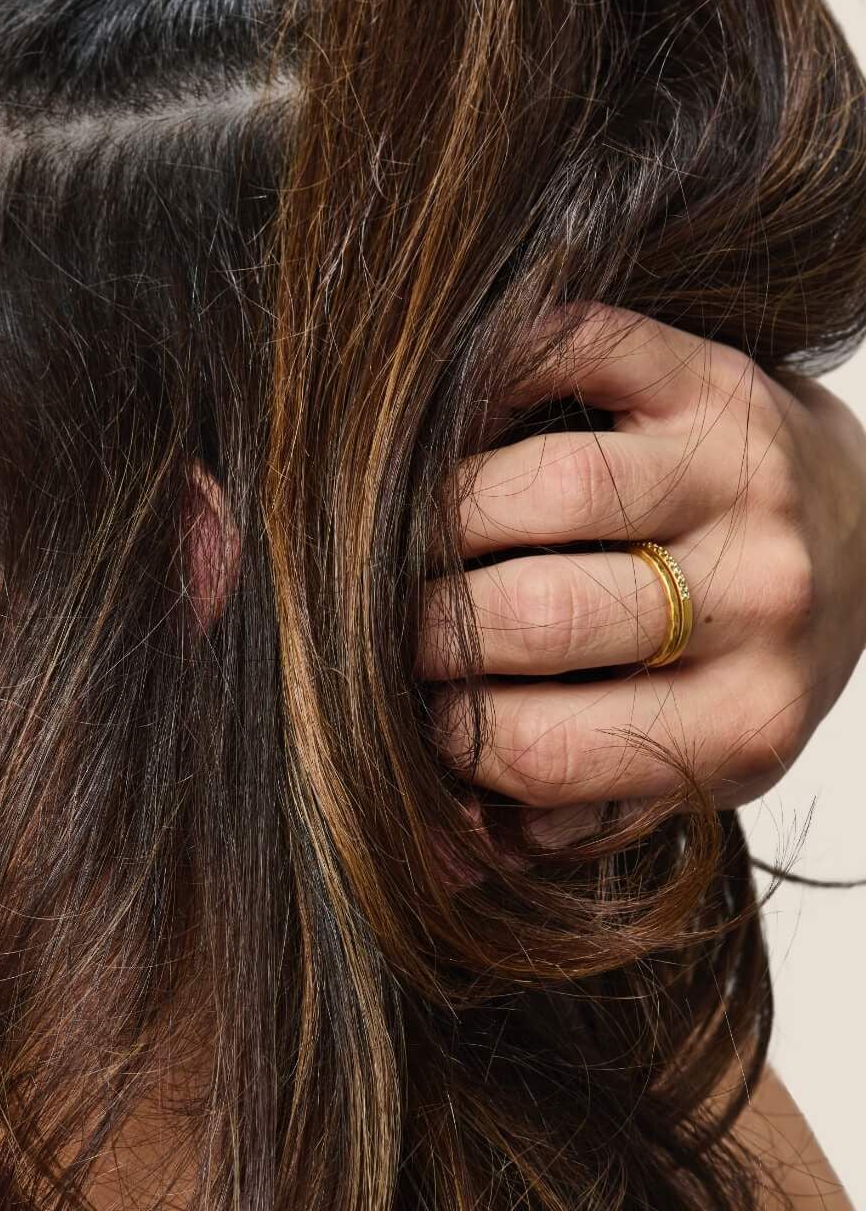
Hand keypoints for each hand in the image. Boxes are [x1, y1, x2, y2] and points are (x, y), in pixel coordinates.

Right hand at [421, 303, 865, 828]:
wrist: (860, 544)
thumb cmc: (724, 670)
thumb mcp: (669, 772)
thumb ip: (550, 816)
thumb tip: (428, 859)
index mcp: (741, 724)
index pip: (541, 747)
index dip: (439, 739)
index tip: (406, 721)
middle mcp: (764, 601)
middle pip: (536, 615)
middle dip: (425, 632)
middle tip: (392, 634)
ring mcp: (746, 478)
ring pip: (549, 488)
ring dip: (436, 516)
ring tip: (408, 545)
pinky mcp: (721, 380)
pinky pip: (581, 351)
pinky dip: (494, 373)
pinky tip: (448, 425)